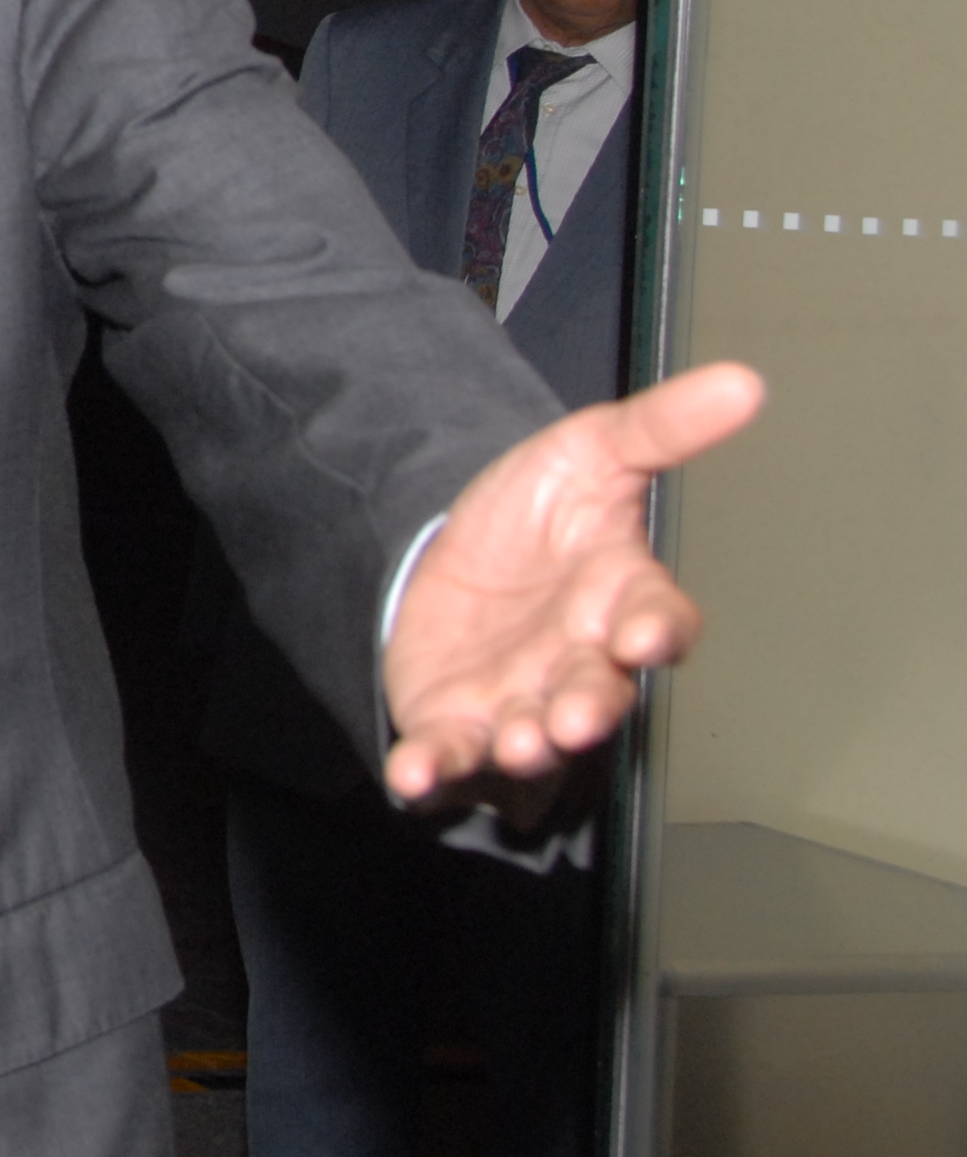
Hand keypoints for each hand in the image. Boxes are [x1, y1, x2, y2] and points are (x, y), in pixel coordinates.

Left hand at [381, 360, 762, 805]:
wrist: (441, 544)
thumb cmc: (537, 511)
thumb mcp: (590, 449)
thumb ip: (661, 426)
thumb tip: (741, 381)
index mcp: (621, 602)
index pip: (659, 622)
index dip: (657, 633)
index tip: (643, 635)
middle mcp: (579, 664)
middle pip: (598, 695)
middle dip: (589, 709)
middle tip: (576, 717)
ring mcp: (520, 700)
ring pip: (534, 739)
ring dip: (526, 747)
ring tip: (518, 743)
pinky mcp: (456, 723)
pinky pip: (449, 758)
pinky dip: (433, 772)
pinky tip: (414, 775)